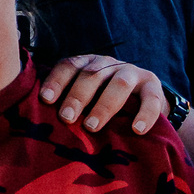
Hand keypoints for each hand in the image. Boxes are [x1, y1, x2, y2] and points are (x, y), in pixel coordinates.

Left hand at [38, 54, 169, 134]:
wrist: (147, 102)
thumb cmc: (104, 103)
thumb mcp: (86, 98)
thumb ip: (69, 103)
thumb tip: (39, 124)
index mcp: (87, 64)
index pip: (69, 65)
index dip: (56, 81)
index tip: (45, 99)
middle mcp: (108, 64)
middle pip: (91, 75)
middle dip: (76, 96)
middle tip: (66, 118)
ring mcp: (132, 73)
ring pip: (119, 84)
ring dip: (104, 105)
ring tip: (91, 126)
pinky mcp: (154, 86)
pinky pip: (151, 99)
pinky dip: (145, 114)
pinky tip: (137, 130)